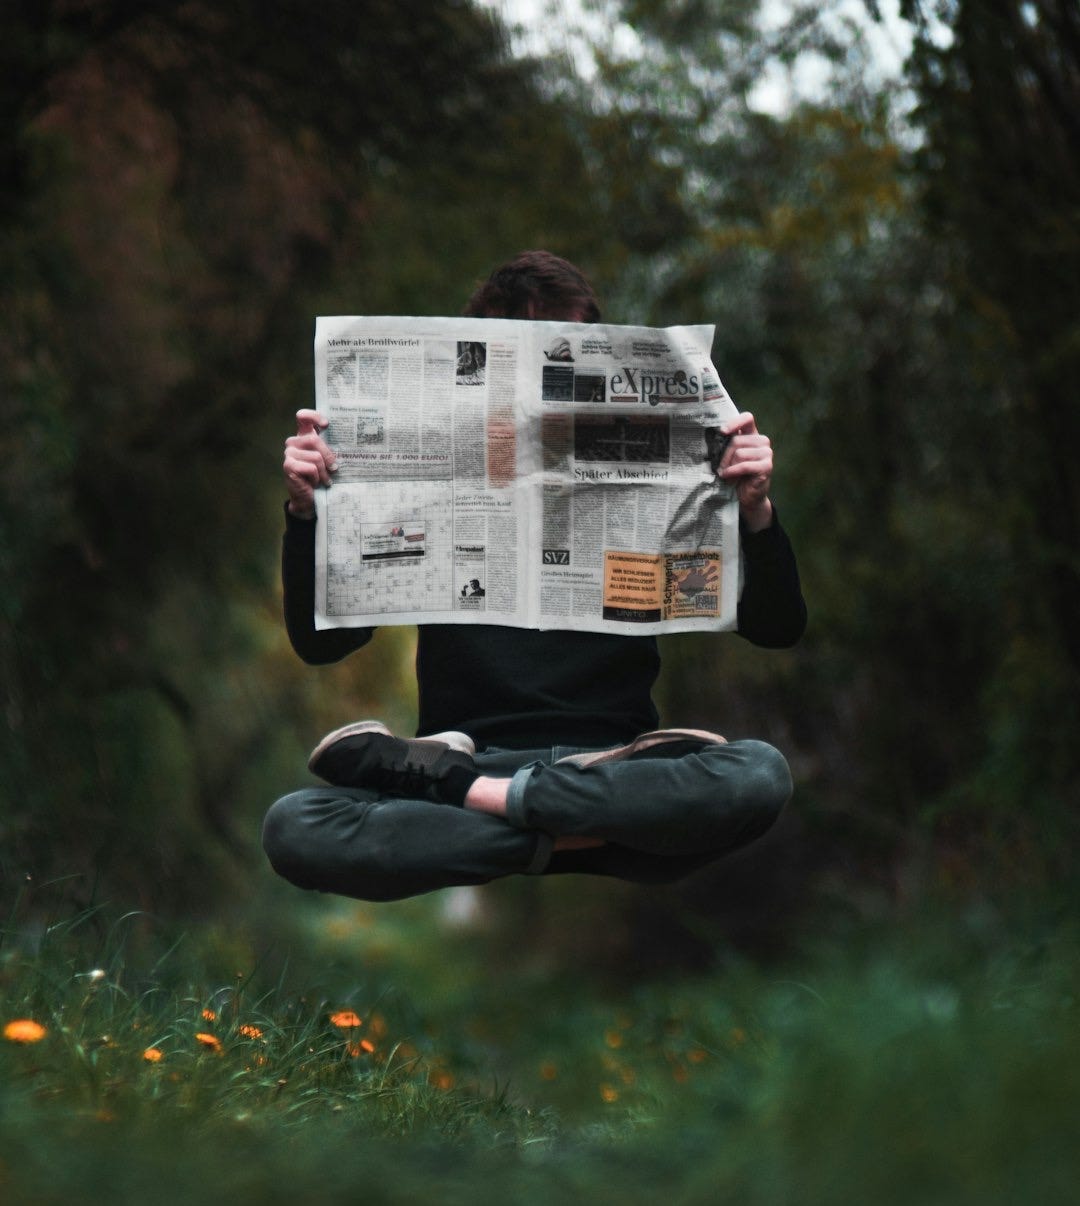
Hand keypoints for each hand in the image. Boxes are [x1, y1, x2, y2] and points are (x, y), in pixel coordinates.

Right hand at [283, 409, 335, 518]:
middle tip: (334, 468)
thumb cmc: (321, 477)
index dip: (314, 416)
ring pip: (316, 456)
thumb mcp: (327, 460)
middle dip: (328, 456)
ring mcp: (289, 454)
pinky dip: (317, 477)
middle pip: (314, 439)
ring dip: (324, 471)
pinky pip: (311, 468)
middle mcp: (293, 442)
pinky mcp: (288, 466)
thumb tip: (348, 440)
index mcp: (303, 436)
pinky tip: (314, 483)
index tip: (326, 424)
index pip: (303, 417)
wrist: (308, 499)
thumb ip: (329, 447)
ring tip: (325, 479)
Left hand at [718, 412, 773, 530]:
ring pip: (740, 453)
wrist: (746, 497)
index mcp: (752, 435)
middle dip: (724, 456)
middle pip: (737, 440)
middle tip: (719, 468)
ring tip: (726, 475)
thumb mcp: (728, 458)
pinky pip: (745, 465)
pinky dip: (733, 472)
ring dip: (728, 466)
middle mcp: (762, 441)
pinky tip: (728, 477)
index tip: (722, 432)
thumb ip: (725, 446)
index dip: (734, 423)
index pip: (747, 418)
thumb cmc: (734, 475)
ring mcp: (766, 453)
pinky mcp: (767, 466)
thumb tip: (712, 439)